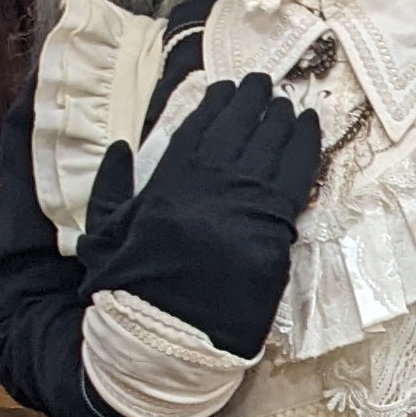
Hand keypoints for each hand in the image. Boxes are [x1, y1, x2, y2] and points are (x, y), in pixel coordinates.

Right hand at [80, 74, 321, 360]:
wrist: (171, 332)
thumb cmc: (136, 286)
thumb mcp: (105, 233)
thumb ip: (109, 187)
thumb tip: (120, 148)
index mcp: (171, 177)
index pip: (199, 125)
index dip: (216, 103)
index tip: (225, 89)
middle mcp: (212, 179)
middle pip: (240, 124)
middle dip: (252, 98)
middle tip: (261, 84)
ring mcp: (248, 199)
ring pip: (272, 140)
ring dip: (280, 116)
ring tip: (286, 103)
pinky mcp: (278, 223)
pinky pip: (299, 170)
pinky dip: (306, 142)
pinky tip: (310, 125)